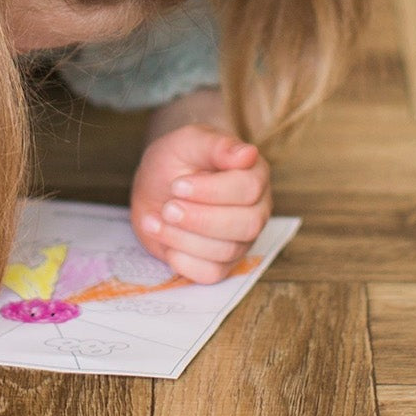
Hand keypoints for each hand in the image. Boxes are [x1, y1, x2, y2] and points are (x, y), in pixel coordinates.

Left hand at [131, 124, 271, 283]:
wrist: (159, 183)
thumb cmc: (178, 160)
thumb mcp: (190, 141)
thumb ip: (218, 145)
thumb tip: (248, 154)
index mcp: (255, 176)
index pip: (248, 189)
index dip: (211, 191)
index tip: (177, 185)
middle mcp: (257, 210)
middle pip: (247, 225)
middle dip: (200, 219)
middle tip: (169, 208)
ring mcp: (241, 240)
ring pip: (226, 251)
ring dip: (184, 238)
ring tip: (158, 219)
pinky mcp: (222, 264)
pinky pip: (212, 274)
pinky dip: (183, 261)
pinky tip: (166, 239)